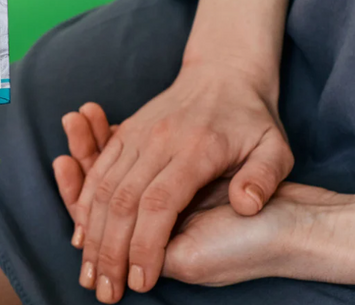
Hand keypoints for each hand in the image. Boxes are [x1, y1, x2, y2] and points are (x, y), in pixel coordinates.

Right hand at [65, 61, 292, 301]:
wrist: (221, 72)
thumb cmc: (251, 119)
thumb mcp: (274, 147)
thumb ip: (263, 177)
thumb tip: (245, 205)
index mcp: (194, 149)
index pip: (159, 203)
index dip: (145, 244)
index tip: (141, 280)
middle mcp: (157, 142)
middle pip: (120, 201)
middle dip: (108, 250)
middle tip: (104, 289)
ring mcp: (136, 136)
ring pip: (100, 188)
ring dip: (89, 232)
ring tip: (87, 270)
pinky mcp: (124, 135)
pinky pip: (96, 172)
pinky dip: (82, 204)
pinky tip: (80, 234)